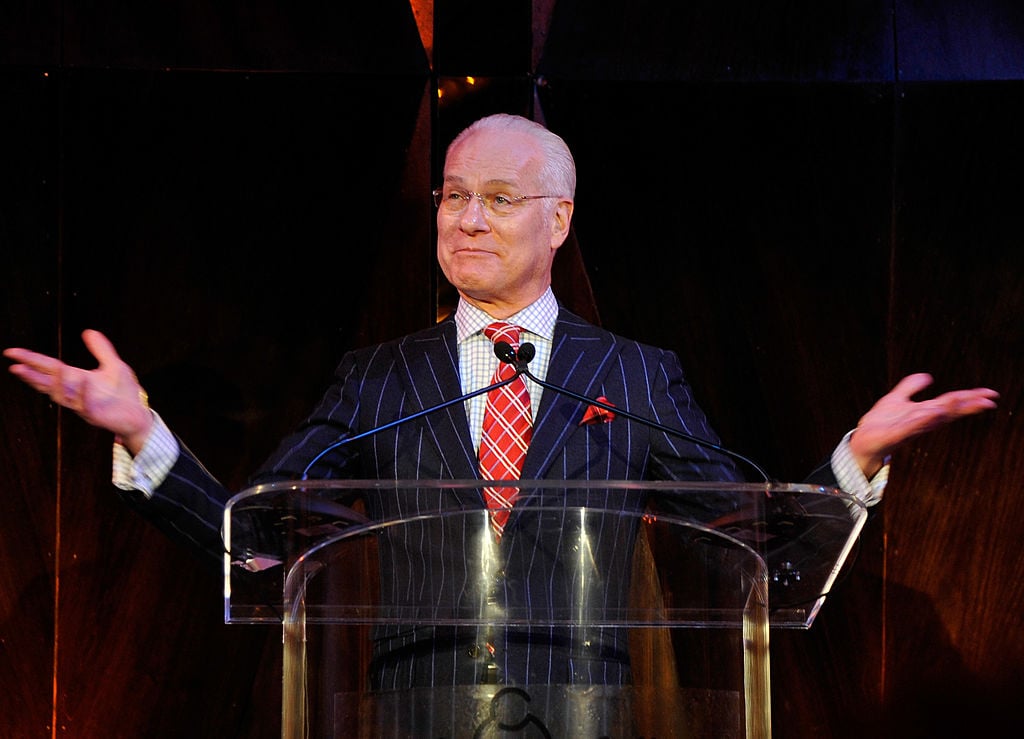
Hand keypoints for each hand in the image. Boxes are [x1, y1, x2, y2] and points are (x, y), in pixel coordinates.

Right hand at [4, 329, 153, 453]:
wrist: (139, 416)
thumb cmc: (123, 393)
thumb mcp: (114, 366)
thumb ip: (101, 350)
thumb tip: (88, 331)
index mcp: (76, 380)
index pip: (49, 368)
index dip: (31, 360)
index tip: (11, 353)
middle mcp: (75, 393)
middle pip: (48, 384)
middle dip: (32, 375)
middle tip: (15, 366)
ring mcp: (84, 405)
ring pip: (63, 396)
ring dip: (56, 383)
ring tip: (53, 368)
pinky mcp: (97, 415)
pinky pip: (86, 406)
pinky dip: (83, 393)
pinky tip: (82, 380)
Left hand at [849, 373, 999, 476]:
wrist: (862, 441)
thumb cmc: (881, 423)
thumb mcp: (896, 399)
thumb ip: (910, 387)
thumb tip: (927, 376)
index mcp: (924, 412)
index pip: (951, 403)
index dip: (970, 398)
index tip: (991, 394)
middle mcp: (920, 421)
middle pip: (948, 411)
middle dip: (968, 405)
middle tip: (989, 399)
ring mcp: (908, 428)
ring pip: (932, 418)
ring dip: (948, 409)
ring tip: (962, 399)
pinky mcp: (893, 435)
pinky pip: (910, 427)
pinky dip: (922, 420)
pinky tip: (933, 411)